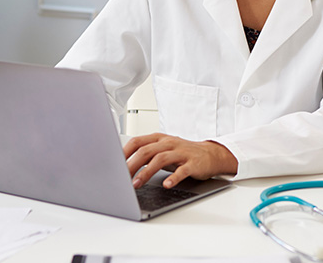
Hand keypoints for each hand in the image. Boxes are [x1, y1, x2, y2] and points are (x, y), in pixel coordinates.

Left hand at [123, 133, 237, 188]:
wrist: (210, 154)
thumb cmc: (182, 153)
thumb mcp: (163, 150)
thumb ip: (146, 155)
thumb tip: (123, 166)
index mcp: (159, 138)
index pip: (137, 141)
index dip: (123, 152)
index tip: (112, 164)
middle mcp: (168, 143)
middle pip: (146, 151)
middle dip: (131, 165)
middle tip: (120, 178)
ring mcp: (181, 152)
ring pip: (160, 159)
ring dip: (146, 172)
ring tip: (136, 184)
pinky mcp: (193, 163)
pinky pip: (182, 170)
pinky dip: (173, 177)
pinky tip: (166, 184)